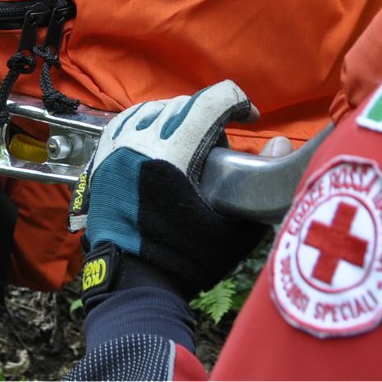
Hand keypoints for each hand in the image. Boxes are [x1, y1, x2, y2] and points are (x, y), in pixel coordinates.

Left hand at [68, 80, 265, 294]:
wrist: (134, 281)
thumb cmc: (186, 259)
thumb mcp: (234, 228)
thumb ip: (260, 185)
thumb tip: (279, 145)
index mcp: (174, 151)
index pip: (211, 100)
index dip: (238, 103)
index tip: (250, 118)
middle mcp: (141, 140)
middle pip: (183, 103)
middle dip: (209, 113)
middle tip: (222, 141)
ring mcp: (117, 147)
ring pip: (152, 109)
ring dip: (176, 115)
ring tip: (190, 139)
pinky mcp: (102, 159)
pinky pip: (126, 123)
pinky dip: (147, 124)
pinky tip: (158, 141)